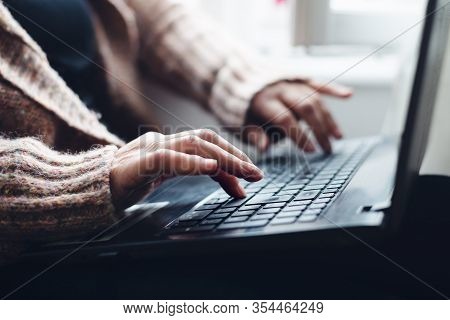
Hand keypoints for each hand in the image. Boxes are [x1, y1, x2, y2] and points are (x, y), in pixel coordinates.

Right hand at [110, 130, 262, 208]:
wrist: (88, 190)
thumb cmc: (126, 184)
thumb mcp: (165, 178)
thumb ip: (193, 173)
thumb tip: (230, 182)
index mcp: (168, 144)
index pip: (206, 143)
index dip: (231, 154)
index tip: (251, 173)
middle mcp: (161, 142)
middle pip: (205, 140)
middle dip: (234, 156)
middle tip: (256, 175)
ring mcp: (147, 151)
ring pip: (192, 146)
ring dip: (222, 160)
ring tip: (244, 173)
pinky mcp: (134, 166)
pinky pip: (166, 160)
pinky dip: (190, 164)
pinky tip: (210, 170)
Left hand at [243, 80, 351, 152]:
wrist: (237, 76)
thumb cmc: (241, 108)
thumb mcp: (241, 123)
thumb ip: (254, 134)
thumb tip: (265, 147)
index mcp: (264, 101)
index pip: (285, 119)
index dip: (299, 135)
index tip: (311, 151)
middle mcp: (280, 89)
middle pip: (305, 108)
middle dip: (318, 130)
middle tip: (327, 149)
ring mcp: (291, 82)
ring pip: (315, 98)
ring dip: (328, 118)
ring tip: (337, 137)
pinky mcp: (298, 78)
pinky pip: (318, 82)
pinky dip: (333, 89)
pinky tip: (348, 95)